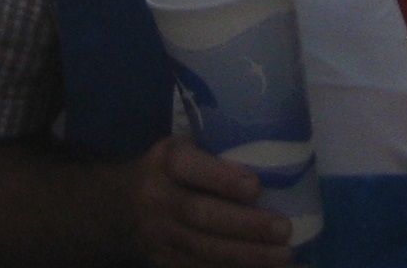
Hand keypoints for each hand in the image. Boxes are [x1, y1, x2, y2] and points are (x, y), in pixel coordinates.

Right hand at [128, 137, 295, 267]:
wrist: (122, 206)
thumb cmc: (171, 170)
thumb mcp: (184, 149)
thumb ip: (216, 155)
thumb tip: (276, 164)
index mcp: (166, 161)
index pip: (189, 167)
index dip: (222, 178)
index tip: (256, 187)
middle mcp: (157, 198)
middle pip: (200, 214)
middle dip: (245, 225)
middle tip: (284, 229)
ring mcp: (159, 235)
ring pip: (203, 249)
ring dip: (246, 256)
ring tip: (283, 256)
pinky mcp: (165, 261)